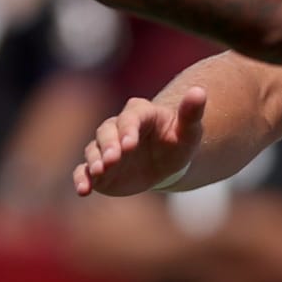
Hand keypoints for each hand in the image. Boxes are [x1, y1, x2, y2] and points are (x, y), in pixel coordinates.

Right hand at [73, 86, 207, 197]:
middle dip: (109, 145)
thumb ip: (191, 112)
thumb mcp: (189, 130)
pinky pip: (84, 170)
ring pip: (94, 149)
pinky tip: (82, 190)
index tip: (130, 144)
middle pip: (107, 131)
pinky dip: (81, 178)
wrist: (165, 163)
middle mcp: (118, 127)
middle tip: (112, 160)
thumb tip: (199, 91)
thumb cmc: (178, 142)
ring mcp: (106, 147)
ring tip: (99, 172)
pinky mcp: (99, 167)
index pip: (130, 117)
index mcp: (140, 113)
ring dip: (94, 160)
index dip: (128, 129)